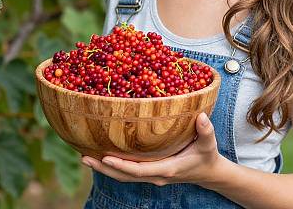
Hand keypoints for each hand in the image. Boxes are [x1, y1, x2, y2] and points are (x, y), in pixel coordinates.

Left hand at [81, 112, 221, 185]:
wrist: (209, 173)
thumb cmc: (207, 155)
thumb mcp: (209, 143)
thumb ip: (206, 131)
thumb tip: (202, 117)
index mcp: (167, 169)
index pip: (139, 170)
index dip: (122, 166)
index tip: (105, 158)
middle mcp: (156, 175)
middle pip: (125, 176)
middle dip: (104, 169)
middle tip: (83, 157)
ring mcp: (152, 175)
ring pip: (124, 176)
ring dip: (104, 169)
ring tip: (84, 157)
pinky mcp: (150, 171)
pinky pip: (128, 171)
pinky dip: (113, 166)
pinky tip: (100, 156)